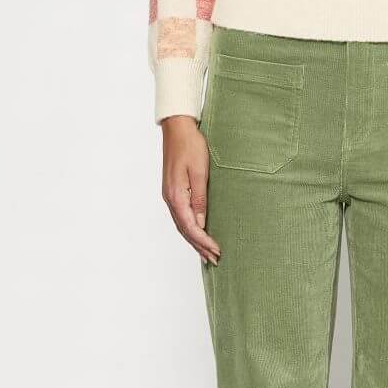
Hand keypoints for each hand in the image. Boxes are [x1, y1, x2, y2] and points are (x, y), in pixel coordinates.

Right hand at [159, 115, 221, 264]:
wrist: (177, 128)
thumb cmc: (191, 145)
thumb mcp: (200, 172)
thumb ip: (200, 198)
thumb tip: (201, 223)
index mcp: (175, 195)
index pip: (190, 227)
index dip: (203, 241)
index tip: (217, 251)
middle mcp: (170, 198)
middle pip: (184, 230)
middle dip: (199, 246)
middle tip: (214, 260)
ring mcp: (170, 195)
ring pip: (182, 225)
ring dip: (194, 240)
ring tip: (207, 253)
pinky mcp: (173, 190)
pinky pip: (181, 216)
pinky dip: (190, 229)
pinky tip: (198, 233)